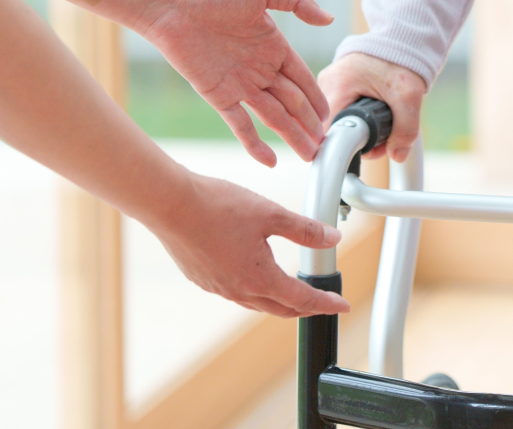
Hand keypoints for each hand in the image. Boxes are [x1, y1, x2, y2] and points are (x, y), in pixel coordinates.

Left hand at [106, 0, 333, 166]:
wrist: (172, 3)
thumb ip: (299, 1)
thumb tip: (330, 18)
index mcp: (274, 47)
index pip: (303, 79)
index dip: (316, 99)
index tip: (329, 119)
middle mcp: (259, 69)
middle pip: (292, 103)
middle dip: (309, 125)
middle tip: (324, 148)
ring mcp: (239, 84)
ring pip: (273, 117)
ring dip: (291, 136)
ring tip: (309, 156)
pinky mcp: (218, 95)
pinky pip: (240, 124)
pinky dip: (254, 144)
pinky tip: (269, 162)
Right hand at [152, 169, 349, 317]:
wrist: (170, 205)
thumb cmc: (218, 206)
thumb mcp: (270, 213)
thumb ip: (303, 230)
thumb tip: (333, 239)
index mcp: (260, 278)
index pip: (302, 300)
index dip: (325, 303)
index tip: (341, 306)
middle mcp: (239, 290)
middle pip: (280, 308)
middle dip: (304, 307)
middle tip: (321, 301)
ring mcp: (218, 287)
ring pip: (257, 302)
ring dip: (279, 301)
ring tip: (291, 291)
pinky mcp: (202, 279)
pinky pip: (235, 293)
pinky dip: (253, 290)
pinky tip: (253, 274)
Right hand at [317, 52, 428, 162]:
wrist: (402, 40)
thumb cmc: (402, 61)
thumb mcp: (409, 97)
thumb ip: (405, 129)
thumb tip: (397, 155)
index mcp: (337, 84)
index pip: (329, 130)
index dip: (349, 147)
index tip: (370, 149)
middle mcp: (326, 83)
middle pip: (334, 128)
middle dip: (360, 139)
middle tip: (385, 138)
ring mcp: (329, 83)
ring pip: (339, 121)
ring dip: (361, 129)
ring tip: (384, 122)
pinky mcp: (336, 85)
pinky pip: (343, 111)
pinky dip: (359, 118)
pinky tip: (376, 115)